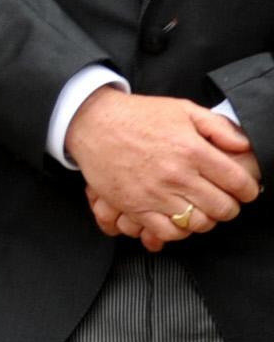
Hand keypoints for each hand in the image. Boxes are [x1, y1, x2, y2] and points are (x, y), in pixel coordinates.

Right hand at [71, 88, 258, 248]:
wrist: (92, 123)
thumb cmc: (138, 115)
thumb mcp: (183, 110)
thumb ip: (218, 127)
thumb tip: (243, 145)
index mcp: (192, 150)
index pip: (237, 182)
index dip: (248, 190)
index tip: (244, 190)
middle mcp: (176, 174)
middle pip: (222, 208)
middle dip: (229, 207)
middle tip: (224, 201)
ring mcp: (154, 193)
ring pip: (197, 223)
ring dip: (204, 220)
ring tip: (201, 210)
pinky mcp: (134, 205)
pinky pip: (166, 232)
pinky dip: (178, 230)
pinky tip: (177, 218)